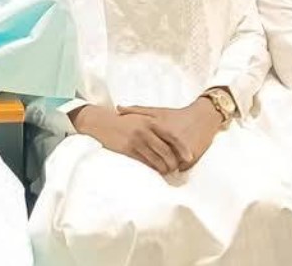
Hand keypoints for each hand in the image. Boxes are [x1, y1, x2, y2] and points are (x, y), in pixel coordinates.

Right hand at [69, 105, 187, 174]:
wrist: (102, 122)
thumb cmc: (124, 122)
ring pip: (156, 159)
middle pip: (166, 151)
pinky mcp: (127, 149)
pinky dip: (152, 168)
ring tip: (166, 172)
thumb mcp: (140, 118)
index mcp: (151, 122)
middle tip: (175, 169)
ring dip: (163, 168)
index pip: (172, 137)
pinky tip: (154, 171)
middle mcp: (145, 131)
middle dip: (173, 163)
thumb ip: (155, 126)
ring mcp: (136, 140)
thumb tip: (171, 141)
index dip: (182, 149)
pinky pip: (144, 162)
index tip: (189, 158)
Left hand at [117, 98, 223, 170]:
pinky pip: (181, 168)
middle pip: (157, 159)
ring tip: (161, 168)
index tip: (135, 153)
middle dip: (154, 163)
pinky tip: (173, 167)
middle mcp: (172, 140)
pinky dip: (177, 167)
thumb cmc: (177, 114)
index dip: (139, 152)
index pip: (145, 146)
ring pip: (169, 166)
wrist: (204, 116)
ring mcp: (183, 150)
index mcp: (161, 128)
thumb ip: (137, 110)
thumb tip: (118, 108)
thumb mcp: (157, 111)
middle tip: (148, 165)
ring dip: (166, 167)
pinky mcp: (193, 157)